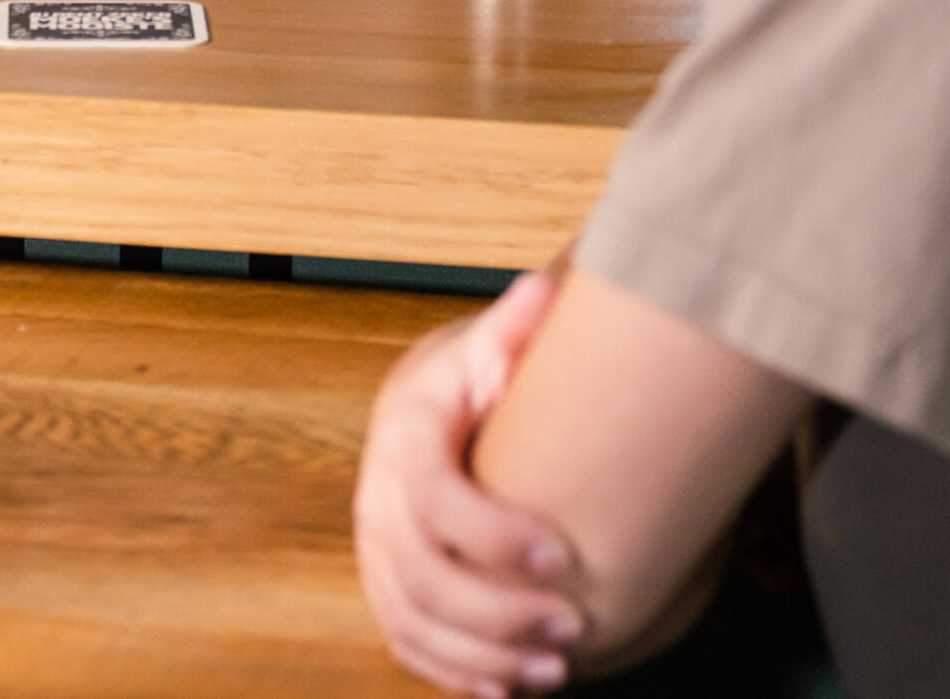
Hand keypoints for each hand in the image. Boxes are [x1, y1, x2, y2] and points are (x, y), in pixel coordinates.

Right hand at [355, 272, 581, 696]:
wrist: (430, 405)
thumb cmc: (473, 380)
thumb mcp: (491, 346)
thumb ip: (516, 328)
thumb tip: (545, 291)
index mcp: (406, 435)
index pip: (435, 500)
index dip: (494, 537)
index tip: (563, 553)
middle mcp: (378, 496)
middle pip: (423, 576)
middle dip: (498, 612)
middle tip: (572, 625)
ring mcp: (377, 546)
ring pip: (413, 620)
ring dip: (482, 657)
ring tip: (555, 670)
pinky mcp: (386, 582)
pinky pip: (405, 641)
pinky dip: (451, 673)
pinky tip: (505, 690)